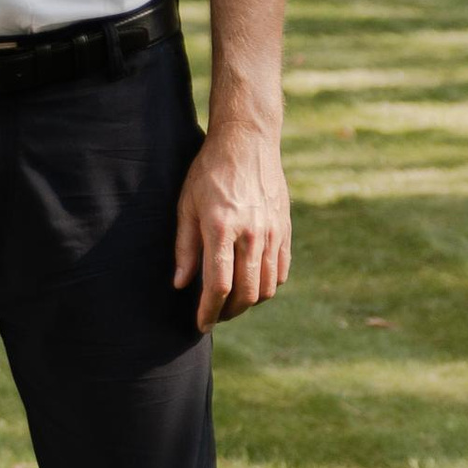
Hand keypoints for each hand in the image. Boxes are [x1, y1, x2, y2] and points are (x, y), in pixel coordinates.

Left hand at [173, 110, 290, 328]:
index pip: (218, 285)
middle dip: (228, 312)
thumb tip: (181, 284)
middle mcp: (252, 235)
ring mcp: (273, 233)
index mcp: (222, 228)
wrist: (248, 143)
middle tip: (214, 316)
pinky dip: (268, 285)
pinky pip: (281, 271)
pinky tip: (251, 283)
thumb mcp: (186, 205)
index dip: (208, 311)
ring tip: (231, 302)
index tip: (200, 324)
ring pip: (267, 287)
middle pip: (246, 293)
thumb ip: (185, 247)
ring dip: (249, 302)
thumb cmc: (209, 172)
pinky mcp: (286, 230)